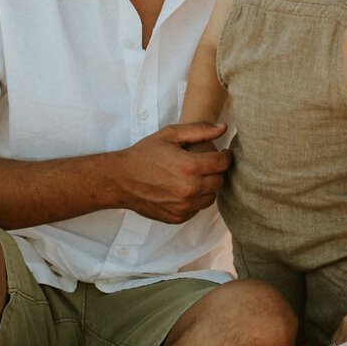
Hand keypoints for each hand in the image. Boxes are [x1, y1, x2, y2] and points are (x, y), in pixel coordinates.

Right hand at [113, 123, 230, 222]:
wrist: (121, 180)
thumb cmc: (144, 154)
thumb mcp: (170, 135)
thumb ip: (199, 130)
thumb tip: (223, 128)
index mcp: (190, 166)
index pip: (223, 163)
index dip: (226, 156)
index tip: (223, 153)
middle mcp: (190, 189)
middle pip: (220, 181)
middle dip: (216, 171)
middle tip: (206, 164)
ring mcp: (184, 206)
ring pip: (211, 197)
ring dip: (207, 187)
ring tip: (195, 177)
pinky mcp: (178, 217)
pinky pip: (197, 209)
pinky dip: (195, 200)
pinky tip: (183, 189)